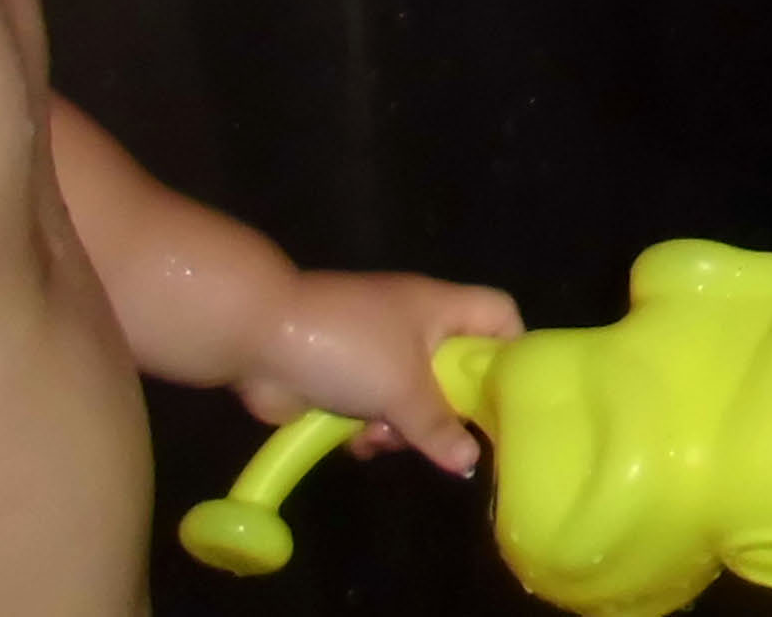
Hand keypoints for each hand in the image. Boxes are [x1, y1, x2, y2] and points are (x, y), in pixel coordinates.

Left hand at [236, 270, 523, 474]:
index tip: (510, 399)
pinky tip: (354, 442)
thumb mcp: (403, 387)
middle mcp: (414, 329)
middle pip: (457, 371)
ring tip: (381, 436)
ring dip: (402, 428)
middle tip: (443, 437)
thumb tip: (469, 463)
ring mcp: (377, 356)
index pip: (499, 315)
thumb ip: (440, 426)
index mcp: (439, 309)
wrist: (258, 339)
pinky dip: (369, 430)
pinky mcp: (345, 383)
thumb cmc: (347, 347)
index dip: (512, 350)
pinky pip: (375, 414)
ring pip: (414, 401)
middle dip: (446, 410)